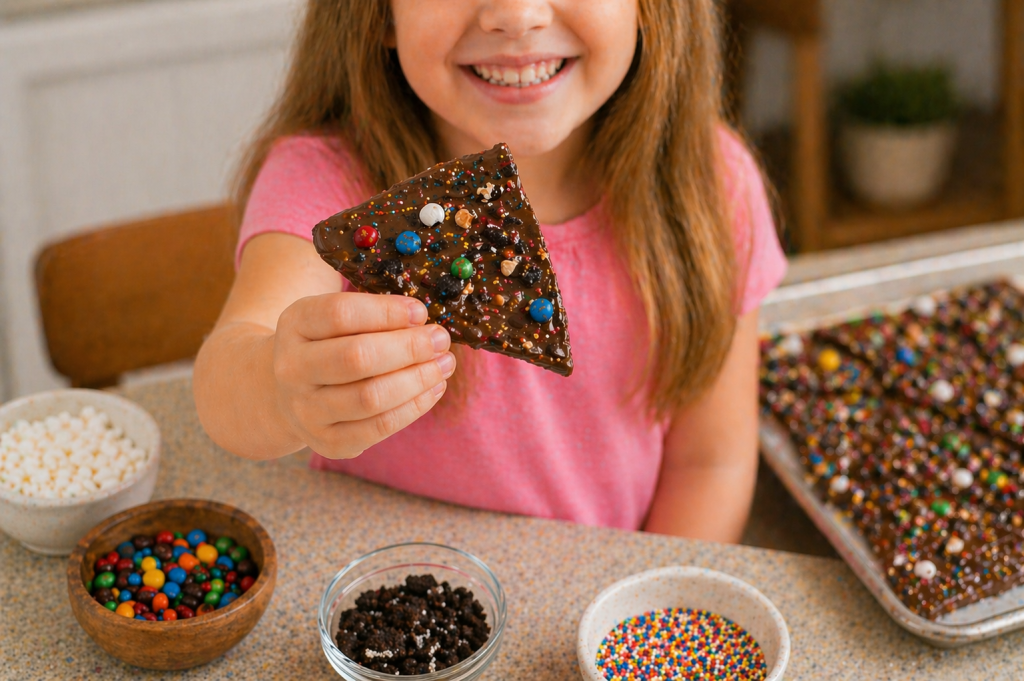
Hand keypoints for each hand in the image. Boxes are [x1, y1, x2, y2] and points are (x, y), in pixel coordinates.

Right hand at [271, 292, 453, 458]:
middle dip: (409, 348)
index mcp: (294, 325)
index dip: (386, 312)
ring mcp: (306, 411)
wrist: (286, 393)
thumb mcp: (334, 319)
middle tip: (440, 339)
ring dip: (417, 379)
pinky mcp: (328, 443)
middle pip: (357, 357)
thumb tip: (422, 322)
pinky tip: (433, 389)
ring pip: (371, 397)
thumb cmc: (326, 345)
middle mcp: (292, 369)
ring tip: (443, 364)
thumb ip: (373, 315)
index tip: (421, 312)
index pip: (340, 314)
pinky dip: (414, 407)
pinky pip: (379, 427)